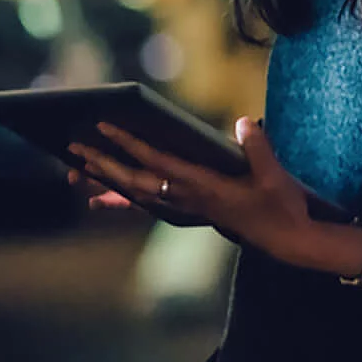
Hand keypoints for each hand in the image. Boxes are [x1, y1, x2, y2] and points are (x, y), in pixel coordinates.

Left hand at [67, 117, 314, 266]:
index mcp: (204, 187)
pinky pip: (151, 203)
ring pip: (138, 193)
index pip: (158, 162)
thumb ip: (257, 148)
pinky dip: (125, 199)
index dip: (130, 144)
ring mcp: (188, 206)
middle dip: (103, 164)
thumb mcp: (274, 176)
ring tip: (77, 172)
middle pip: (136, 181)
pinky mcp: (193, 210)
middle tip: (74, 149)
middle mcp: (188, 198)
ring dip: (107, 182)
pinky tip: (105, 199)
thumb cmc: (280, 206)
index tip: (106, 126)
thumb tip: (243, 122)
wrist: (287, 239)